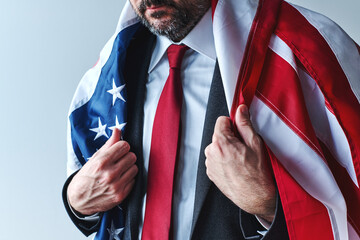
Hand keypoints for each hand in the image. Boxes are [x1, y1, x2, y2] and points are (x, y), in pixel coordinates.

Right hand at [67, 128, 137, 215]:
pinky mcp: (121, 195)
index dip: (122, 147)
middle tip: (119, 161)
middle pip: (132, 156)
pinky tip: (119, 180)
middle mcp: (109, 174)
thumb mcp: (94, 158)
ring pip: (135, 168)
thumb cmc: (86, 177)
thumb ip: (108, 144)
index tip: (119, 150)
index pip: (124, 146)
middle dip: (126, 156)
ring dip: (129, 168)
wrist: (79, 200)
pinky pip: (133, 180)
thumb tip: (117, 130)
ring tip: (119, 170)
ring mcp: (116, 186)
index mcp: (102, 162)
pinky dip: (128, 179)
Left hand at [205, 105, 274, 221]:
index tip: (239, 131)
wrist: (256, 197)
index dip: (232, 124)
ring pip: (217, 147)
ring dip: (226, 149)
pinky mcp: (211, 173)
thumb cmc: (257, 174)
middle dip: (230, 138)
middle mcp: (211, 152)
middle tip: (243, 148)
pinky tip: (235, 167)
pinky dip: (223, 160)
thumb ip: (245, 123)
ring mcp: (210, 164)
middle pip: (219, 134)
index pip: (221, 120)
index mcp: (221, 142)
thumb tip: (240, 110)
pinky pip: (216, 159)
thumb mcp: (255, 143)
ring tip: (240, 160)